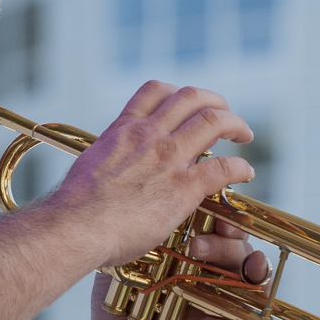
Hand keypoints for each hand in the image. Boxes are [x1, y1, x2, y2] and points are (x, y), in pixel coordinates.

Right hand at [47, 82, 254, 268]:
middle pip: (192, 97)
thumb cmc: (75, 209)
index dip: (178, 92)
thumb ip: (109, 160)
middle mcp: (148, 136)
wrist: (75, 228)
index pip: (155, 91)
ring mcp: (167, 159)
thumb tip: (110, 170)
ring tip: (243, 134)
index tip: (188, 105)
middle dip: (215, 101)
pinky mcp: (182, 189)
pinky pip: (222, 167)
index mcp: (123, 130)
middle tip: (225, 114)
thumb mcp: (89, 166)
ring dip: (235, 124)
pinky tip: (245, 173)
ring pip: (214, 121)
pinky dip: (240, 167)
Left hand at [82, 220, 270, 319]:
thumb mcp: (124, 260)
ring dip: (246, 276)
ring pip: (241, 286)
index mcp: (192, 250)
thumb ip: (137, 234)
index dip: (226, 218)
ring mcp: (208, 303)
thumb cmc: (117, 296)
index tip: (217, 213)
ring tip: (244, 270)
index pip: (219, 228)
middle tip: (196, 246)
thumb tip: (142, 208)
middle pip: (237, 252)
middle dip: (224, 245)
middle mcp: (207, 274)